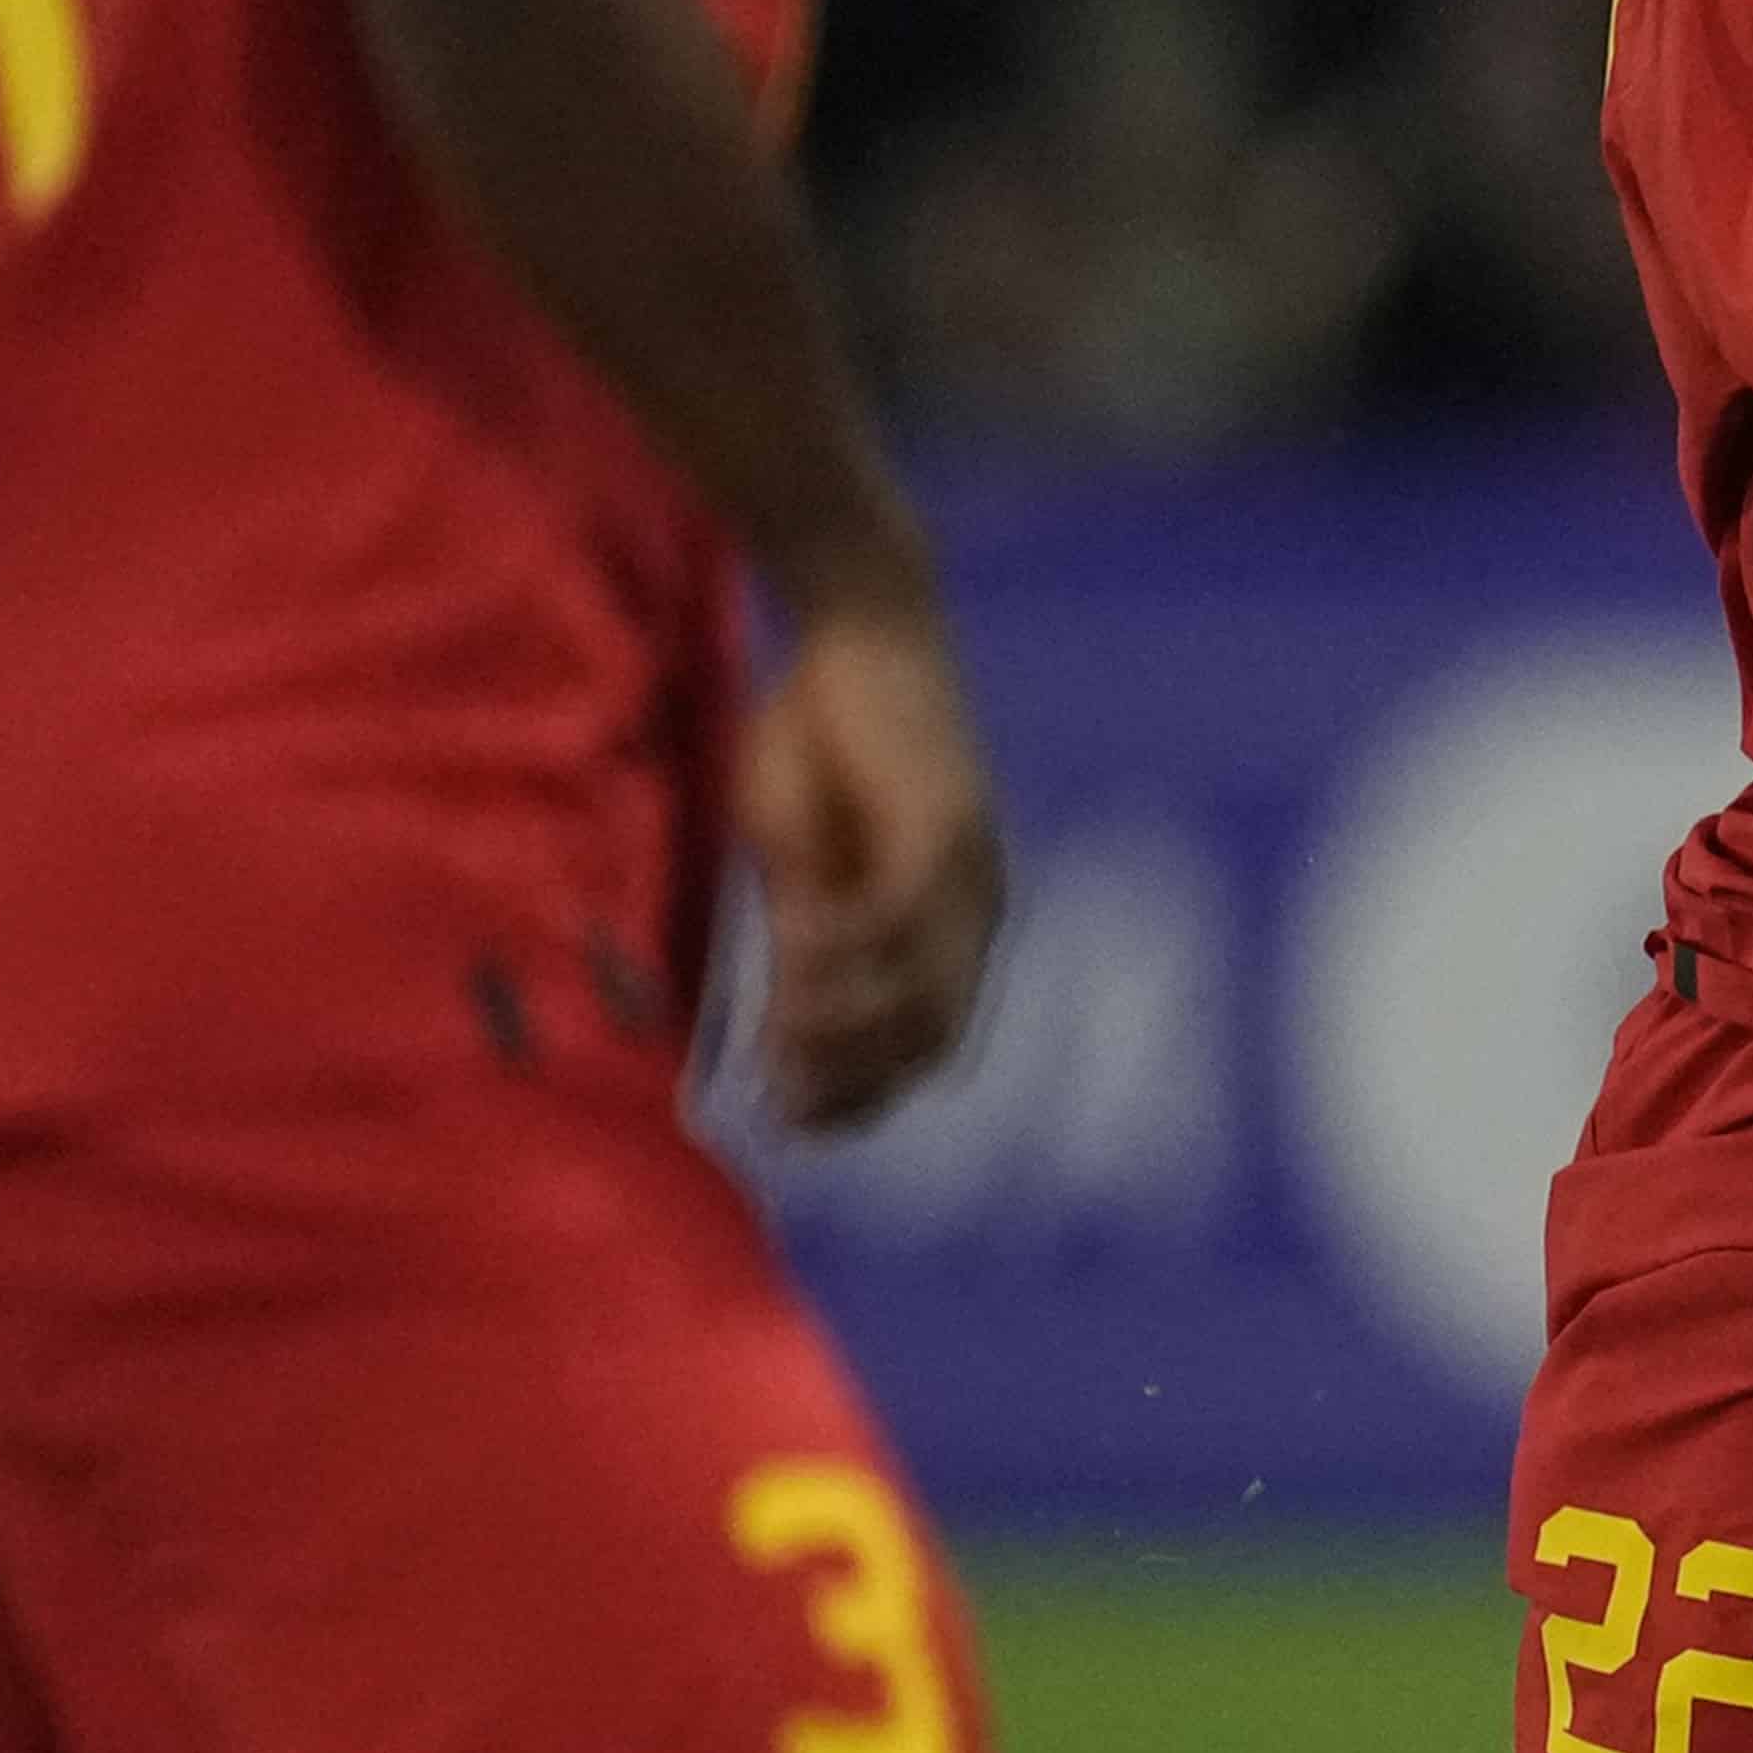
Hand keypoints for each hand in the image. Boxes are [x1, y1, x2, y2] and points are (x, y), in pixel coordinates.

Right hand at [739, 594, 1007, 1136]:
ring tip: (778, 1036)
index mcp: (950, 930)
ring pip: (922, 998)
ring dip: (845, 1031)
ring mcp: (966, 875)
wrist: (855, 631)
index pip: (923, 1049)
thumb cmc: (819, 741)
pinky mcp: (940, 828)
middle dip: (853, 1082)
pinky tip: (792, 956)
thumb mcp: (797, 859)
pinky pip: (896, 922)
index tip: (787, 1121)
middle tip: (778, 1095)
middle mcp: (974, 915)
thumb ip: (801, 944)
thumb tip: (779, 1038)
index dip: (860, 1098)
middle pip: (931, 1044)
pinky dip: (844, 955)